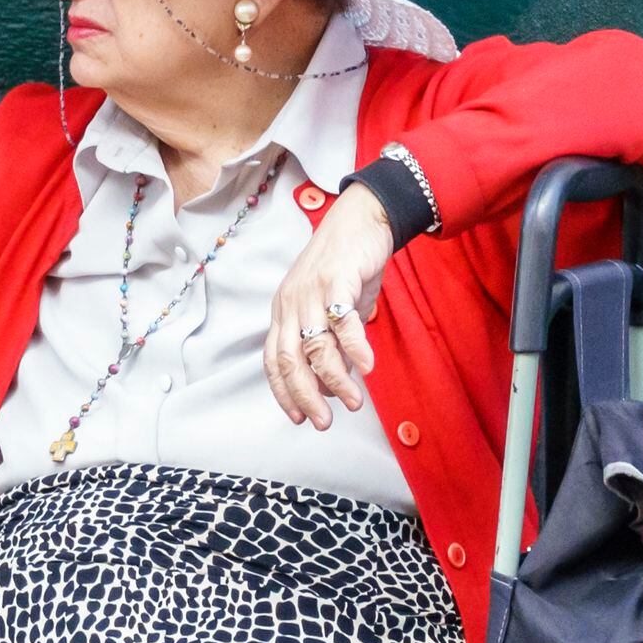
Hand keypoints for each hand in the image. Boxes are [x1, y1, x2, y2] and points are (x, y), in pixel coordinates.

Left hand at [263, 184, 393, 431]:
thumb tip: (336, 383)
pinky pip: (343, 320)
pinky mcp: (337, 279)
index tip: (298, 419)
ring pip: (316, 345)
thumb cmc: (347, 268)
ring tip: (354, 401)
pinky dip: (354, 347)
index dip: (284, 393)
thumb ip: (331, 344)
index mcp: (283, 312)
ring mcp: (311, 291)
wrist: (361, 220)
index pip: (274, 361)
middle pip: (290, 360)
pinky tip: (368, 367)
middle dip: (305, 397)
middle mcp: (290, 304)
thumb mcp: (331, 308)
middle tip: (323, 422)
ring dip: (335, 379)